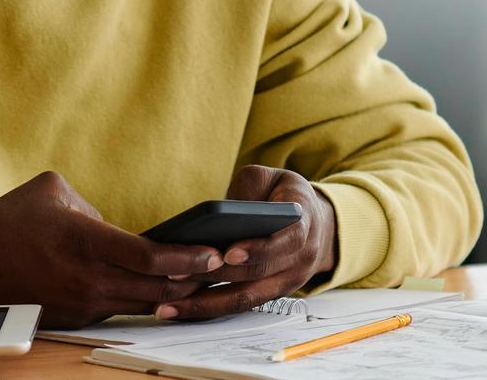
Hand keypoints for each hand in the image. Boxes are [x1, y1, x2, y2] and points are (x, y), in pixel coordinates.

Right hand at [0, 171, 225, 327]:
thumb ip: (93, 205)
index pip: (150, 257)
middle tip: (224, 270)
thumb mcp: (53, 190)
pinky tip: (166, 291)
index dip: (188, 258)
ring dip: (175, 294)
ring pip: (144, 304)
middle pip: (157, 288)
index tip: (215, 253)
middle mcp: (88, 278)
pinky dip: (145, 301)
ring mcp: (83, 302)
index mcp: (85, 241)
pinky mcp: (77, 317)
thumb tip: (117, 226)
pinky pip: (120, 309)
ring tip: (205, 281)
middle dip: (195, 280)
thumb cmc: (13, 219)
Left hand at [158, 166, 338, 320]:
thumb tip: (219, 213)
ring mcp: (289, 282)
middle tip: (176, 275)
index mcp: (305, 223)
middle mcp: (302, 258)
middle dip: (216, 276)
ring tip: (168, 305)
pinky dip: (210, 309)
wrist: (318, 223)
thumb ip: (247, 189)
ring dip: (206, 304)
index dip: (258, 248)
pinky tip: (180, 309)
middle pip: (258, 274)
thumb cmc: (284, 195)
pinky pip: (241, 305)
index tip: (228, 253)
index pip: (286, 240)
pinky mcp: (272, 295)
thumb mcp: (269, 177)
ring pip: (247, 298)